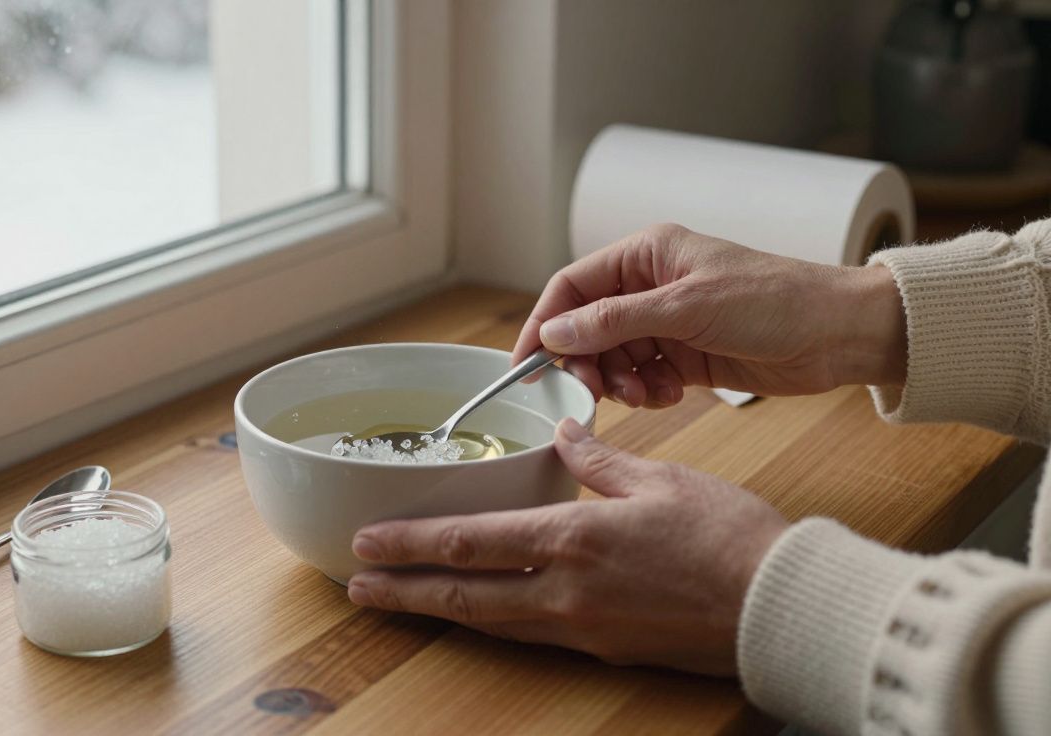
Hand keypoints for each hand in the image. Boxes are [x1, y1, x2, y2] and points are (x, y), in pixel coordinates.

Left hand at [346, 418, 788, 675]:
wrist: (782, 606)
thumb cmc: (729, 537)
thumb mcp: (660, 478)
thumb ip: (598, 460)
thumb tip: (563, 438)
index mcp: (574, 540)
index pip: (471, 544)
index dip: (412, 545)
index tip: (367, 544)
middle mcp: (567, 592)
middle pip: (466, 597)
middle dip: (405, 592)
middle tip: (357, 588)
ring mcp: (585, 628)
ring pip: (493, 622)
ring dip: (441, 612)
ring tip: (400, 604)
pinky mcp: (606, 647)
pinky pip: (532, 635)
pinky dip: (493, 624)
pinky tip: (481, 615)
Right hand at [512, 223, 906, 406]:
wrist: (840, 335)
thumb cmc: (776, 301)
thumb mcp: (688, 308)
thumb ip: (616, 322)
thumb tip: (554, 334)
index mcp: (646, 254)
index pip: (572, 287)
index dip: (543, 325)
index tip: (526, 366)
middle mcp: (651, 285)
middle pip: (586, 328)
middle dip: (586, 362)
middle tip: (595, 390)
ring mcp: (668, 322)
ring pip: (612, 357)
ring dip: (619, 382)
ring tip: (647, 394)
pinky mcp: (685, 355)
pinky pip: (643, 376)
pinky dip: (648, 391)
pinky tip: (672, 393)